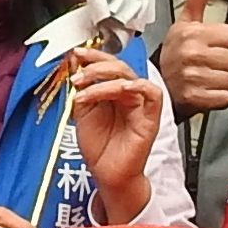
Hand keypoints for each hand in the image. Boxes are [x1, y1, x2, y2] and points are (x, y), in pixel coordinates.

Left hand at [67, 48, 166, 220]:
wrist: (107, 173)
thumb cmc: (99, 146)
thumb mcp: (81, 112)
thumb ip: (80, 88)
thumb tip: (75, 63)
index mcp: (112, 91)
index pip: (107, 64)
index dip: (93, 55)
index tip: (76, 53)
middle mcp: (128, 95)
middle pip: (119, 66)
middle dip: (95, 66)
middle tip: (77, 76)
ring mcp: (140, 105)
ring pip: (130, 77)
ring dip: (106, 78)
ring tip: (85, 88)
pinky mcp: (150, 117)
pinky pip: (153, 94)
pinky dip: (139, 86)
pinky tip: (120, 88)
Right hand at [152, 0, 227, 116]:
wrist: (157, 86)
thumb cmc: (174, 54)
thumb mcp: (184, 23)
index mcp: (192, 32)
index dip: (225, 42)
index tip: (210, 46)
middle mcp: (192, 53)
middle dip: (227, 64)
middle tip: (210, 64)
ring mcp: (194, 77)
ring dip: (224, 82)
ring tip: (208, 78)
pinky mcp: (196, 98)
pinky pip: (226, 98)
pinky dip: (218, 98)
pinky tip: (206, 92)